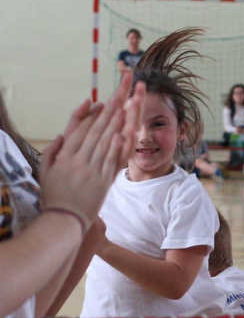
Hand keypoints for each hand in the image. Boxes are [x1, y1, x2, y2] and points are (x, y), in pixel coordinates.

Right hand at [39, 77, 143, 228]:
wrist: (65, 220)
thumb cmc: (54, 195)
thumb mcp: (45, 171)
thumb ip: (52, 151)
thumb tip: (62, 134)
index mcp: (64, 157)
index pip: (78, 131)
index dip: (89, 115)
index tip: (97, 103)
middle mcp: (78, 161)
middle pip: (94, 132)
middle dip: (106, 114)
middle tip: (116, 97)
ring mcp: (92, 170)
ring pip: (105, 142)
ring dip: (114, 124)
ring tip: (123, 108)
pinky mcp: (104, 181)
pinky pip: (112, 159)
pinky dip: (118, 145)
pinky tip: (124, 133)